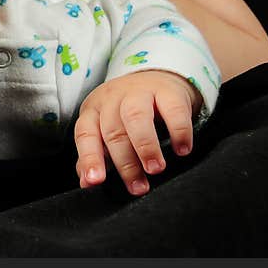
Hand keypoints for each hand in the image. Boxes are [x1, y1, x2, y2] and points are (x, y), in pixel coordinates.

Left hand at [73, 70, 202, 195]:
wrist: (156, 81)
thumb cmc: (126, 114)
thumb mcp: (106, 130)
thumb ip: (96, 156)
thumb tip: (86, 183)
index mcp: (93, 111)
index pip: (85, 135)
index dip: (89, 158)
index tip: (95, 181)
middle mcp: (112, 99)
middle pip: (113, 131)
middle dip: (125, 163)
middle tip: (137, 187)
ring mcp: (139, 91)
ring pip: (136, 117)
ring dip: (146, 146)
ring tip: (155, 169)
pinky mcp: (167, 90)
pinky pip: (173, 109)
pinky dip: (178, 132)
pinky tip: (181, 150)